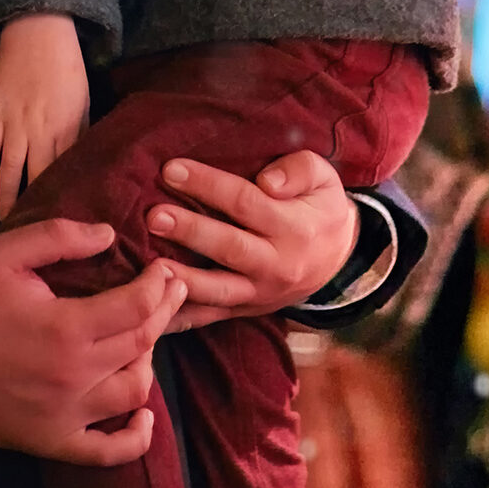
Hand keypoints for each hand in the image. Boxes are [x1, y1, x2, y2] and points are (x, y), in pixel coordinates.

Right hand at [0, 14, 88, 218]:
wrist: (38, 30)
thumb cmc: (66, 64)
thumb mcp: (83, 99)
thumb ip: (80, 132)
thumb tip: (82, 163)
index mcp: (68, 128)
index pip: (64, 174)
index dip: (62, 200)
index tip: (62, 225)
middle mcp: (40, 131)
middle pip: (36, 178)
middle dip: (34, 208)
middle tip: (31, 235)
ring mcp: (14, 124)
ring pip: (10, 171)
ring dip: (8, 198)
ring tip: (6, 224)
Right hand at [0, 219, 185, 464]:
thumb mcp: (4, 254)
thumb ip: (58, 238)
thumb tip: (108, 235)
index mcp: (67, 328)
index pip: (137, 306)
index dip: (159, 285)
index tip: (163, 270)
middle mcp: (76, 375)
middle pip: (142, 343)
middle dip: (163, 312)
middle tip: (172, 291)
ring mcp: (67, 414)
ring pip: (134, 391)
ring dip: (148, 362)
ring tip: (144, 339)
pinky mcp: (52, 440)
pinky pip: (106, 451)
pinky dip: (134, 438)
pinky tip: (143, 417)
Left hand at [147, 150, 358, 333]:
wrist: (338, 260)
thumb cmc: (320, 208)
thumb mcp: (324, 179)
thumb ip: (300, 170)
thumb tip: (267, 181)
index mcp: (293, 228)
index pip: (246, 202)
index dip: (208, 185)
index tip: (171, 169)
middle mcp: (276, 264)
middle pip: (229, 247)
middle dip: (189, 231)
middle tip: (153, 216)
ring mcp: (260, 293)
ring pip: (219, 289)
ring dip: (183, 279)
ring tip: (150, 267)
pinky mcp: (247, 309)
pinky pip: (212, 317)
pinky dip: (183, 318)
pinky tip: (155, 312)